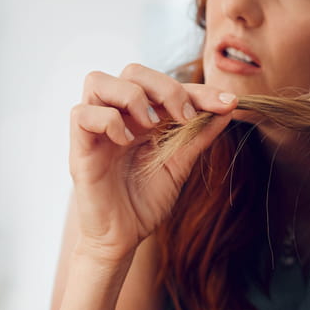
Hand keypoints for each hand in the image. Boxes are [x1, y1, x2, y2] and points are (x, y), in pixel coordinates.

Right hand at [69, 63, 235, 263]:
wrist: (122, 238)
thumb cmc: (144, 203)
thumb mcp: (179, 166)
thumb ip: (197, 137)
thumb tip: (229, 110)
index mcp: (140, 117)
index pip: (166, 86)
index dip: (198, 90)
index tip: (228, 104)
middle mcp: (117, 116)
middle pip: (132, 70)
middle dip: (165, 87)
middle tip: (184, 117)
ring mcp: (96, 130)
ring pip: (98, 81)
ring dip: (132, 96)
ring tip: (150, 127)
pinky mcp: (80, 148)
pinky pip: (82, 114)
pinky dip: (108, 120)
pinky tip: (125, 142)